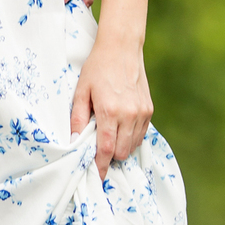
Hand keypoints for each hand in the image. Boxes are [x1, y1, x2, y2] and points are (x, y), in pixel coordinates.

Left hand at [70, 37, 152, 179]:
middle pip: (121, 152)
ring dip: (121, 148)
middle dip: (109, 157)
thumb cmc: (97, 68)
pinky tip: (120, 129)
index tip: (96, 176)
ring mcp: (141, 113)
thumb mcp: (81, 91)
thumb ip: (78, 118)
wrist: (121, 48)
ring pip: (133, 146)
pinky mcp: (149, 110)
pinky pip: (141, 135)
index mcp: (109, 111)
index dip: (100, 166)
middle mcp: (129, 115)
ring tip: (109, 138)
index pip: (105, 149)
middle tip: (98, 152)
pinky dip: (131, 138)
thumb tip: (74, 141)